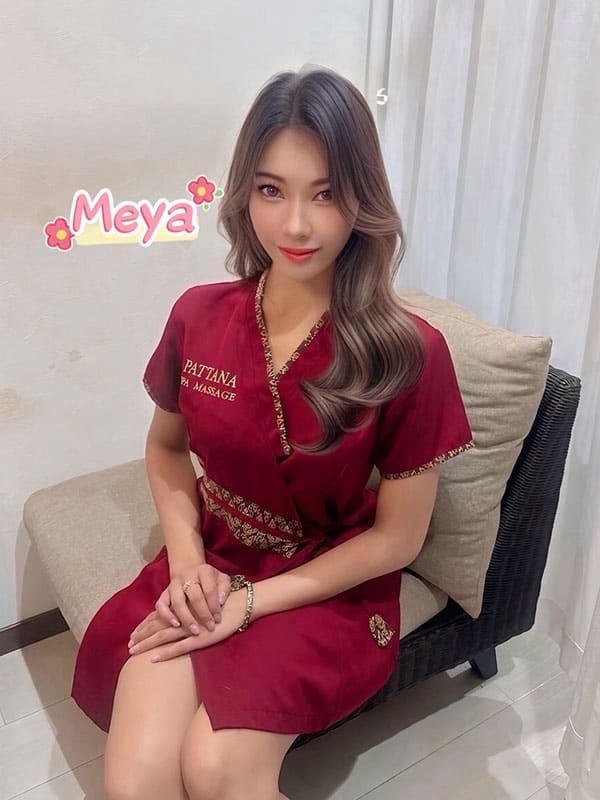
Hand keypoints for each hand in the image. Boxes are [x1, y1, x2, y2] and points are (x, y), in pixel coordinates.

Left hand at [127, 588, 249, 660]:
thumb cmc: (225, 603)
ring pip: (163, 637)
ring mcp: (191, 629)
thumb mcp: (206, 604)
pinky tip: (153, 659)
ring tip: (133, 651)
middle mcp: (184, 617)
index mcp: (185, 608)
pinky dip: (166, 653)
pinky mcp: (200, 639)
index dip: (147, 625)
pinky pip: (179, 647)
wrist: (241, 603)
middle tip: (128, 644)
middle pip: (158, 626)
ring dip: (147, 644)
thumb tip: (185, 616)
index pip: (160, 617)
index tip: (134, 632)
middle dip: (142, 635)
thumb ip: (194, 608)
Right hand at [153, 562, 232, 636]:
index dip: (214, 606)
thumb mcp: (221, 578)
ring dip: (187, 618)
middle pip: (195, 596)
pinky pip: (161, 605)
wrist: (188, 569)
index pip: (210, 589)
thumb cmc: (209, 579)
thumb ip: (224, 588)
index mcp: (204, 571)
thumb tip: (220, 602)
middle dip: (203, 614)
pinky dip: (167, 616)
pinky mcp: (164, 593)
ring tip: (194, 631)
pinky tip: (176, 625)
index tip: (218, 619)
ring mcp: (174, 585)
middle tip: (210, 627)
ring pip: (177, 602)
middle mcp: (187, 576)